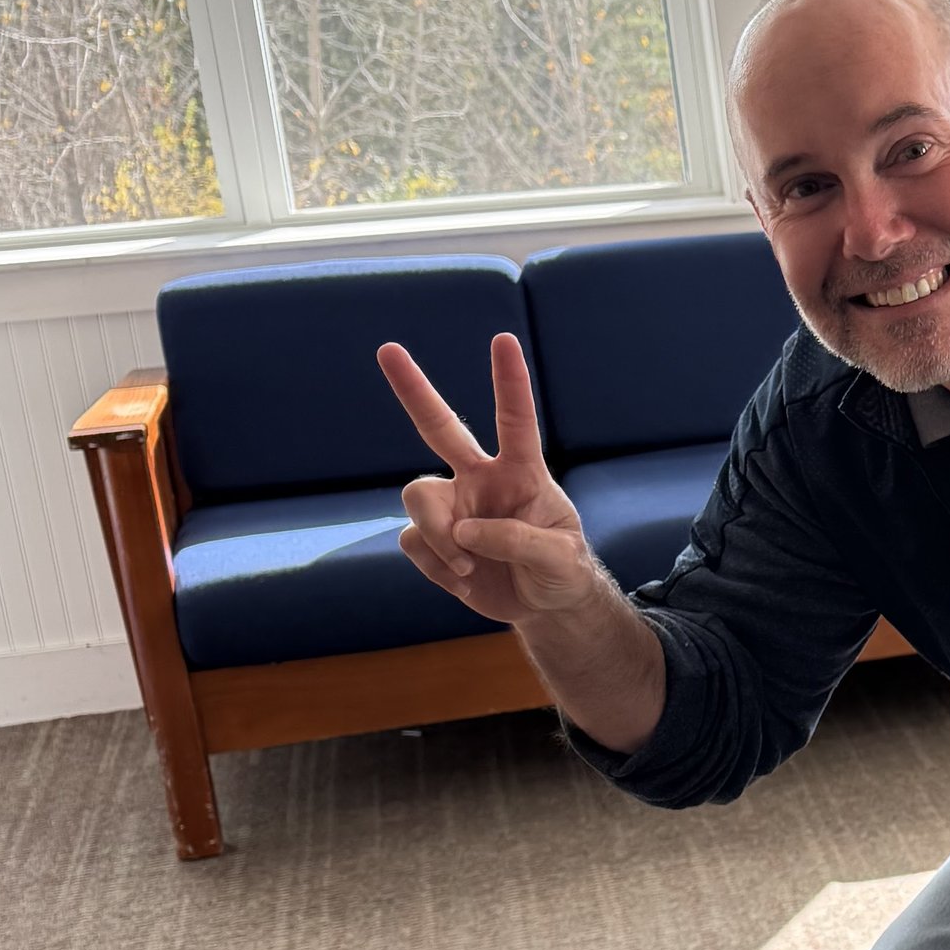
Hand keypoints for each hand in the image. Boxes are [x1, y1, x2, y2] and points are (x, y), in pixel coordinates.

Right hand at [379, 332, 599, 626]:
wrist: (544, 608)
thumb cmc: (561, 571)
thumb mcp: (561, 558)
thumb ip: (520, 541)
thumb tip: (465, 532)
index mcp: (521, 472)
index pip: (515, 421)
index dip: (509, 382)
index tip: (503, 340)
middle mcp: (480, 480)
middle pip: (439, 428)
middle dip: (413, 389)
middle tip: (388, 349)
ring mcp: (453, 508)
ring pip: (417, 495)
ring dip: (437, 534)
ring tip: (467, 566)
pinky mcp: (431, 541)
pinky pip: (413, 542)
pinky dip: (436, 567)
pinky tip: (463, 579)